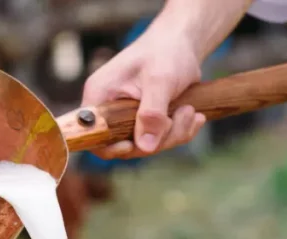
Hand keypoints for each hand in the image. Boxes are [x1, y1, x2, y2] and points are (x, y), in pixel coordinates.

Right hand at [81, 29, 206, 159]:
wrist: (181, 42)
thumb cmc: (166, 52)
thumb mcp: (160, 81)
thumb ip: (152, 113)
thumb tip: (145, 146)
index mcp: (100, 97)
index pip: (93, 134)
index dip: (109, 147)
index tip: (132, 146)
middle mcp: (109, 110)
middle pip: (124, 145)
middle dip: (158, 138)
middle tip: (183, 114)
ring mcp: (127, 117)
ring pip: (146, 145)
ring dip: (174, 134)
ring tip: (190, 110)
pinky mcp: (144, 122)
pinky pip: (159, 140)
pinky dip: (179, 132)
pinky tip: (193, 116)